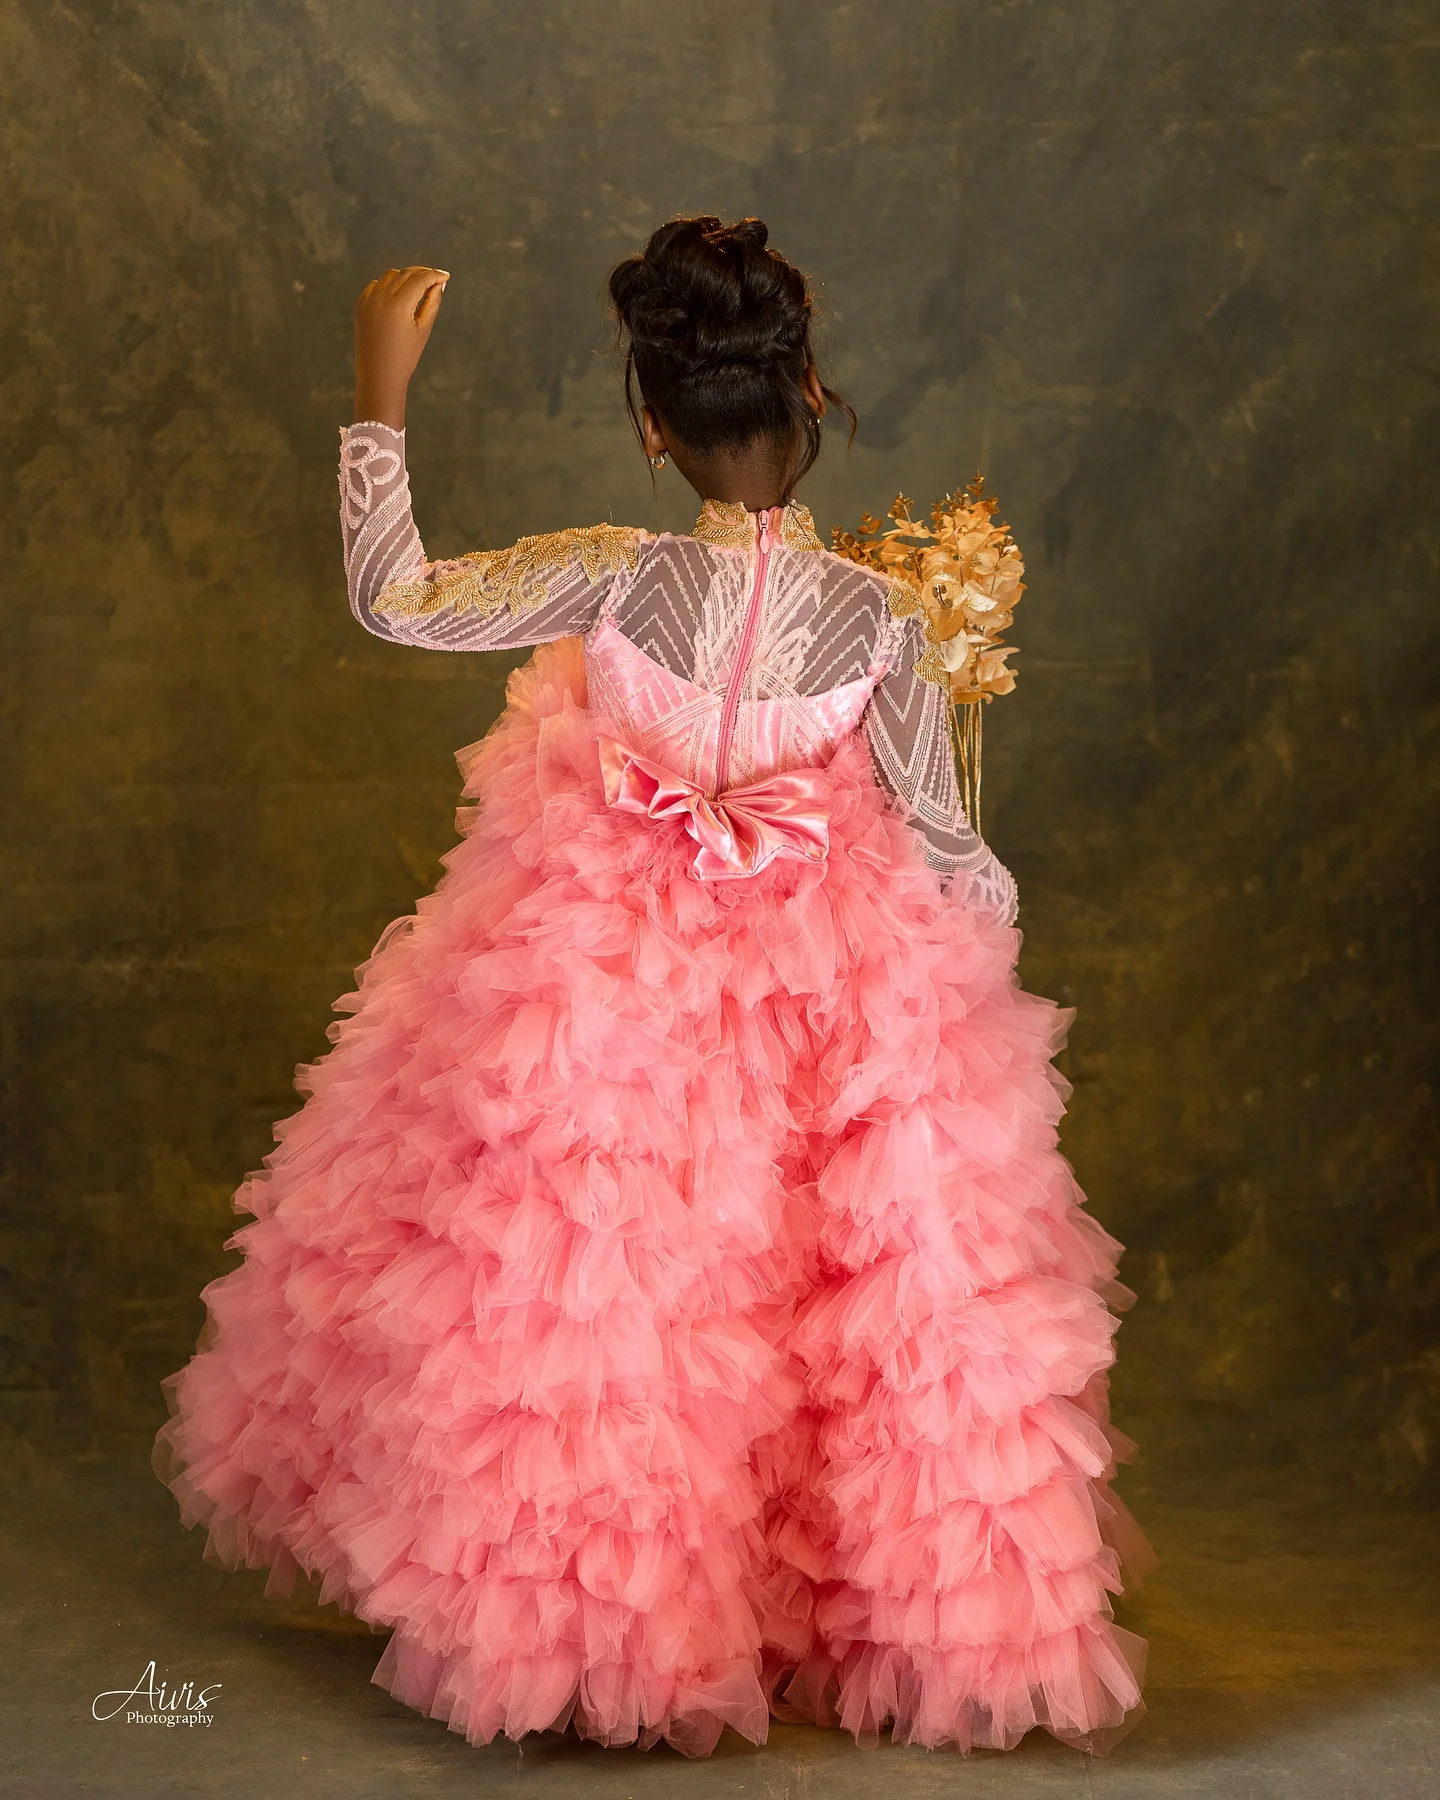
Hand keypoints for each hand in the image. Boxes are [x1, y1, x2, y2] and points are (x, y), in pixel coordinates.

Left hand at [352, 265, 448, 428]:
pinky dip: (387, 285)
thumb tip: (439, 283)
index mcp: (399, 305)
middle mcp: (381, 298)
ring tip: (417, 286)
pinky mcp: (360, 306)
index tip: (445, 275)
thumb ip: (432, 302)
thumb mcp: (423, 329)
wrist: (379, 375)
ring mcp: (368, 301)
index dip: (435, 275)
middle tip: (435, 277)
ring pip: (389, 276)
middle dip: (421, 273)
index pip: (420, 279)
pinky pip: (375, 285)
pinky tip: (398, 295)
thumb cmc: (406, 356)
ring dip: (404, 277)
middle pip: (405, 273)